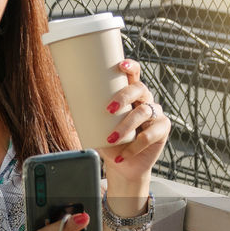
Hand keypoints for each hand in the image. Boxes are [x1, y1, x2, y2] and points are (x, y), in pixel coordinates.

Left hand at [95, 59, 169, 186]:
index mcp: (131, 94)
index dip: (130, 66)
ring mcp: (156, 114)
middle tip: (108, 109)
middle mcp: (145, 100)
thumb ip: (87, 112)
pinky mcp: (162, 130)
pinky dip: (134, 147)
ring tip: (111, 138)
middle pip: (140, 89)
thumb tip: (66, 97)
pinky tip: (123, 155)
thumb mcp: (96, 125)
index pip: (134, 74)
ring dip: (126, 126)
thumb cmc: (109, 141)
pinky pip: (150, 135)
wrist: (122, 165)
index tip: (121, 65)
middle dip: (124, 96)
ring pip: (144, 113)